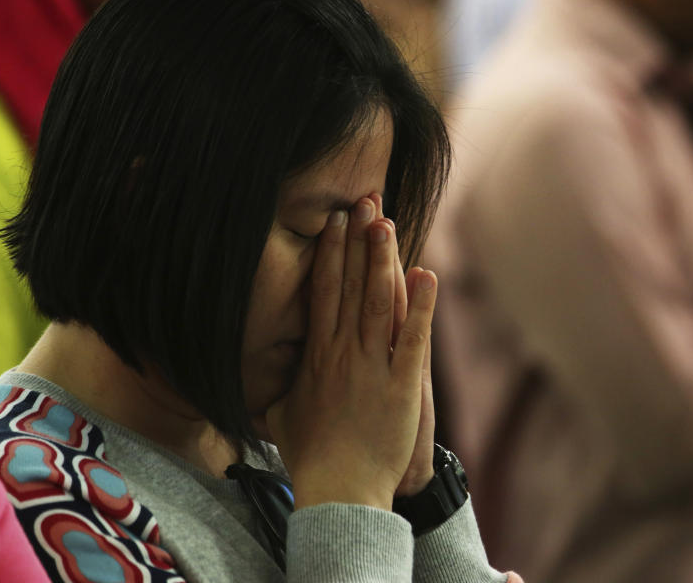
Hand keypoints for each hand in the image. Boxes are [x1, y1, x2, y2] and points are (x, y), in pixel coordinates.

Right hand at [266, 196, 437, 509]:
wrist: (339, 491)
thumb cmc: (310, 457)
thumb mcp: (282, 414)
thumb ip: (280, 385)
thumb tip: (265, 372)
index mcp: (317, 355)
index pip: (323, 293)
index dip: (331, 255)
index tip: (335, 222)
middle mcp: (343, 353)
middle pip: (351, 286)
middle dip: (358, 242)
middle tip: (364, 201)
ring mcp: (373, 367)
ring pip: (378, 302)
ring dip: (382, 260)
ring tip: (386, 222)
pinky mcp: (403, 385)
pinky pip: (413, 339)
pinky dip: (421, 306)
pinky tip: (427, 275)